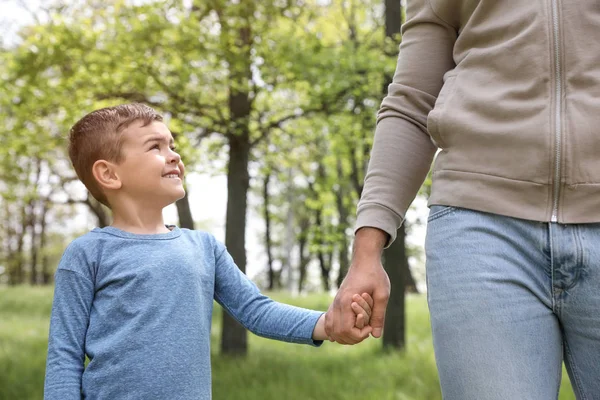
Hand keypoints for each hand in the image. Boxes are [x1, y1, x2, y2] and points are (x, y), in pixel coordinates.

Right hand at [325, 228, 390, 343]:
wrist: (364, 261)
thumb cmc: (375, 275)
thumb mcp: (382, 294)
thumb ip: (379, 315)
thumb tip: (375, 335)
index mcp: (347, 302)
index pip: (347, 330)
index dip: (359, 335)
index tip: (370, 327)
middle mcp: (338, 304)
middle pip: (337, 333)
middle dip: (352, 338)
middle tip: (366, 331)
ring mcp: (335, 303)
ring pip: (331, 329)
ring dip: (343, 336)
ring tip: (358, 332)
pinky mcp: (336, 301)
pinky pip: (329, 321)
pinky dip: (335, 330)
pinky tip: (346, 331)